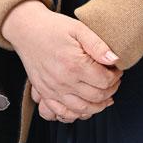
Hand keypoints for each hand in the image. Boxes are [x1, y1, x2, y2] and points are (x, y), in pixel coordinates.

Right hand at [2, 1, 121, 122]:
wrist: (26, 29)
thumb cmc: (52, 27)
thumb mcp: (78, 28)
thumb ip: (98, 45)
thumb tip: (115, 60)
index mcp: (74, 64)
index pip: (105, 81)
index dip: (116, 76)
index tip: (116, 70)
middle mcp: (63, 81)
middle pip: (97, 97)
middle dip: (111, 90)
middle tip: (113, 81)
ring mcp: (53, 90)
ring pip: (83, 109)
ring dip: (99, 106)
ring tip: (105, 96)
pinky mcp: (45, 93)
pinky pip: (62, 113)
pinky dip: (76, 115)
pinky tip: (84, 107)